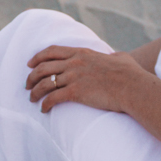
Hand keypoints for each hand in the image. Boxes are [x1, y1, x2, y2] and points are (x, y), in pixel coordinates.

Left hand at [26, 44, 140, 115]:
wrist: (133, 87)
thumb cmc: (131, 74)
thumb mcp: (121, 58)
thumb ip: (114, 56)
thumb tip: (116, 57)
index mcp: (82, 53)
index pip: (52, 51)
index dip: (38, 57)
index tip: (30, 63)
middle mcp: (75, 63)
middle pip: (43, 67)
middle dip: (31, 76)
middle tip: (27, 85)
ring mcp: (74, 77)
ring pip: (45, 83)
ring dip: (35, 91)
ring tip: (31, 99)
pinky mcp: (76, 92)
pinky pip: (53, 98)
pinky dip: (45, 104)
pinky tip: (44, 109)